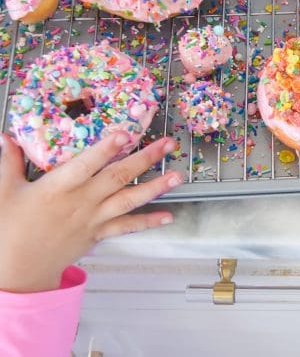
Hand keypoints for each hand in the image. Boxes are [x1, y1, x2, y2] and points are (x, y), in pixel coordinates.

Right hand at [0, 133, 181, 292]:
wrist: (17, 270)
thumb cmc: (9, 229)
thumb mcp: (4, 192)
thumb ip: (8, 162)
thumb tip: (5, 137)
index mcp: (58, 187)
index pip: (86, 164)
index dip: (106, 149)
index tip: (125, 134)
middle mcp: (82, 201)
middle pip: (118, 176)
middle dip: (145, 158)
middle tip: (167, 144)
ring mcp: (93, 218)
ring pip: (129, 200)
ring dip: (156, 187)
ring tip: (177, 177)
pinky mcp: (98, 233)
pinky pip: (126, 227)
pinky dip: (148, 222)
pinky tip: (168, 216)